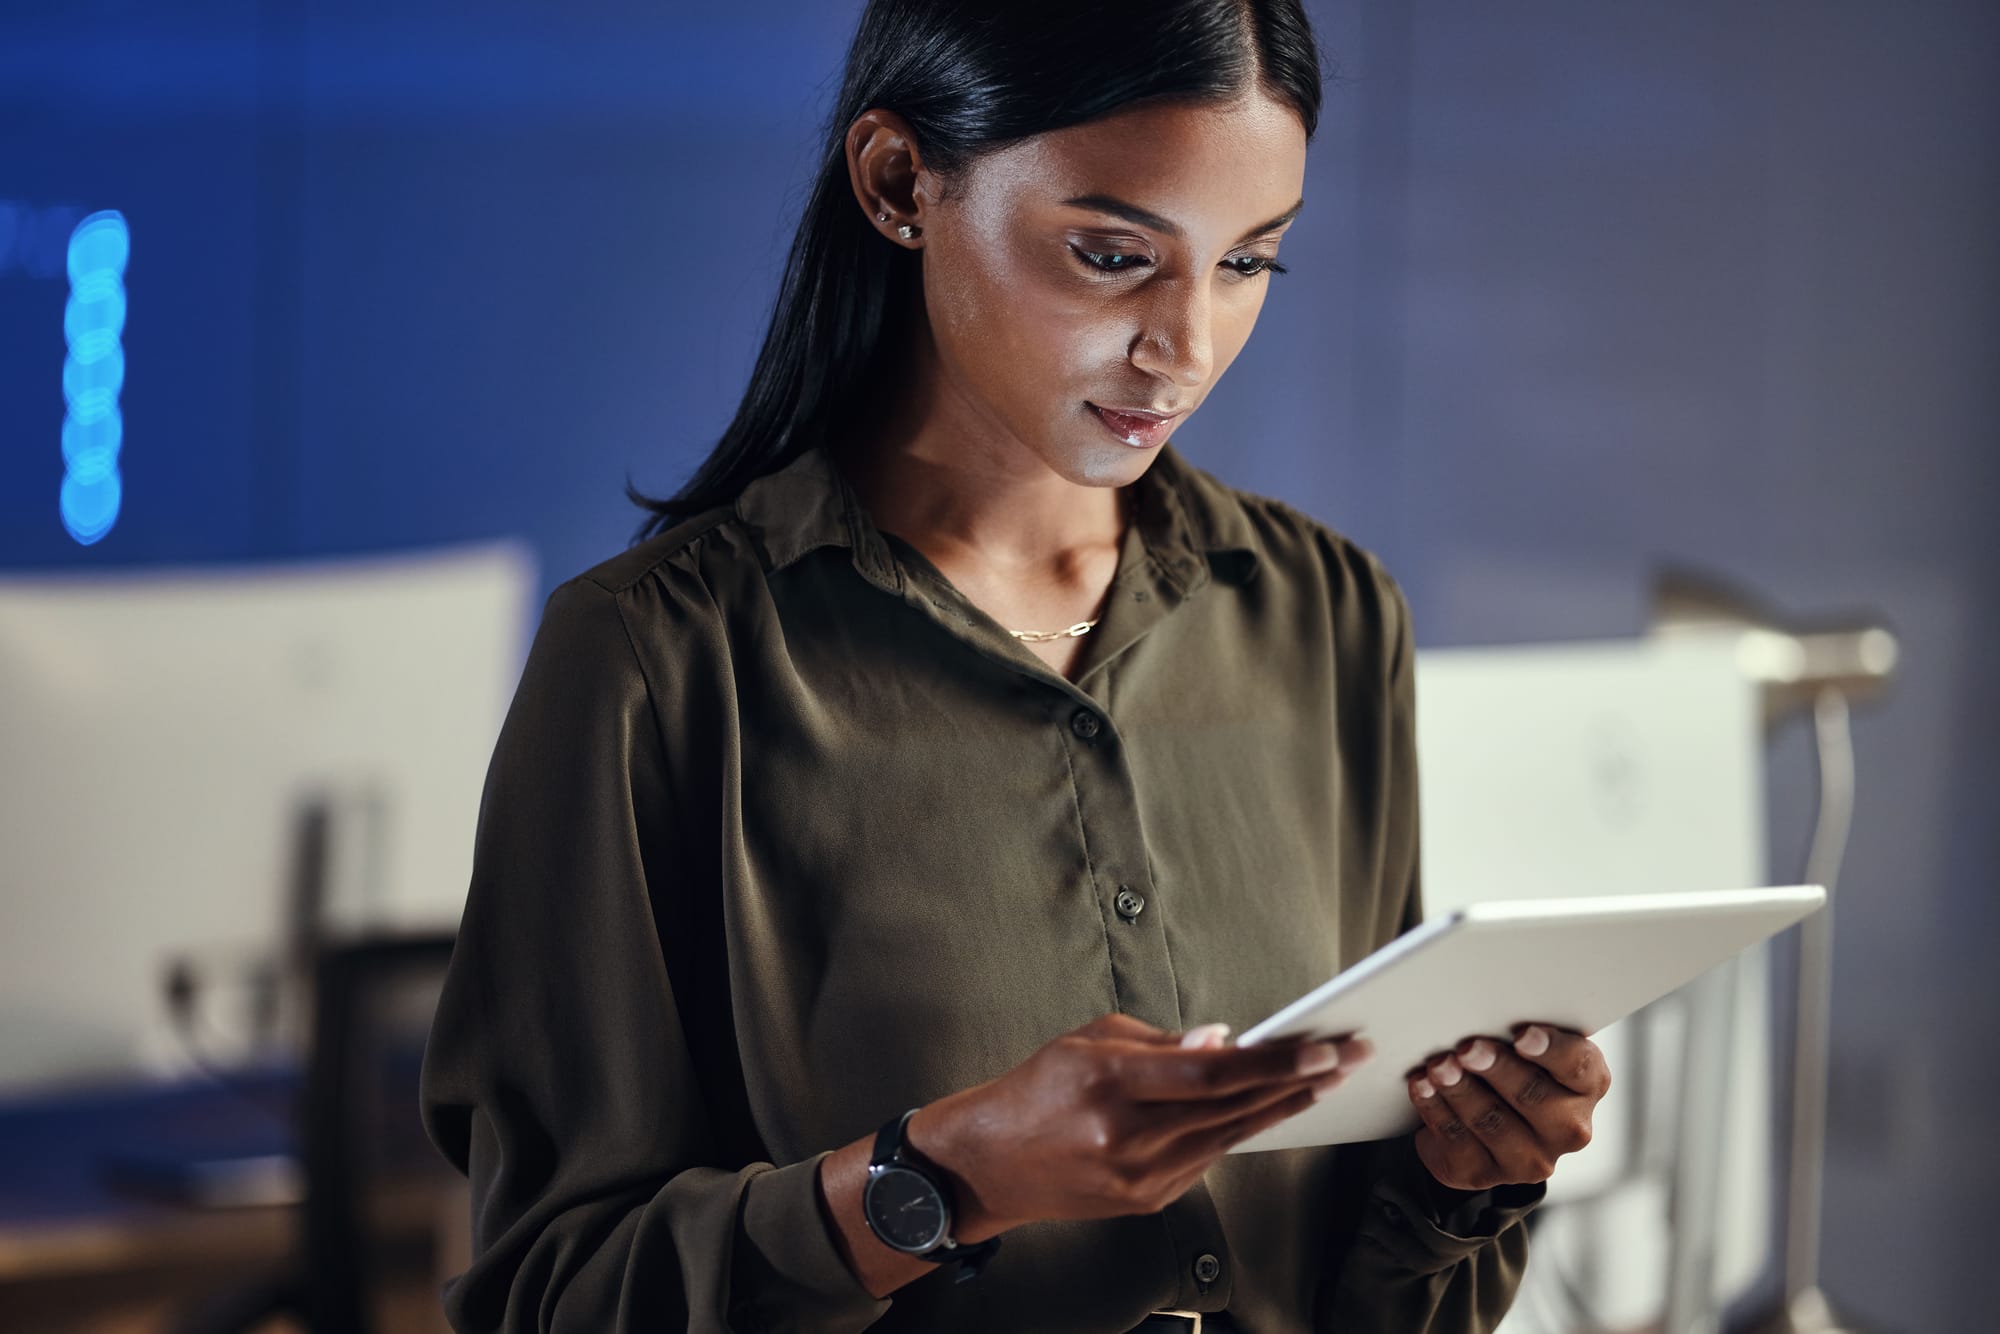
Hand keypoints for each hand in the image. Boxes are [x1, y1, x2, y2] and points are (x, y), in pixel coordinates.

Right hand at [909, 1012, 1374, 1237]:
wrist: (990, 1164)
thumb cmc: (1037, 1090)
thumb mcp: (1088, 1041)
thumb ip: (1161, 1042)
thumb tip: (1224, 1040)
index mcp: (1109, 1083)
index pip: (1207, 1072)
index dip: (1269, 1060)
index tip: (1317, 1045)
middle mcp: (1128, 1135)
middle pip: (1231, 1106)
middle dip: (1298, 1078)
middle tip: (1348, 1054)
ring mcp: (1139, 1176)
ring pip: (1230, 1135)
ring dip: (1284, 1104)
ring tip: (1327, 1077)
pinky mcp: (1148, 1200)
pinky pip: (1208, 1157)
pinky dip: (1241, 1129)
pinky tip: (1273, 1106)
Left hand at [1403, 1022, 1609, 1191]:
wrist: (1483, 1120)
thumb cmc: (1511, 1065)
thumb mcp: (1528, 1045)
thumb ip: (1523, 1030)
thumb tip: (1486, 1005)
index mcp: (1586, 1086)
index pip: (1579, 1066)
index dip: (1552, 1050)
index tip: (1523, 1035)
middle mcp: (1567, 1128)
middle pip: (1532, 1095)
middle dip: (1496, 1069)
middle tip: (1467, 1048)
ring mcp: (1528, 1158)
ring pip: (1491, 1121)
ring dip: (1460, 1089)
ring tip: (1438, 1065)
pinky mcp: (1484, 1172)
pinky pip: (1456, 1140)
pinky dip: (1435, 1108)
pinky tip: (1423, 1087)